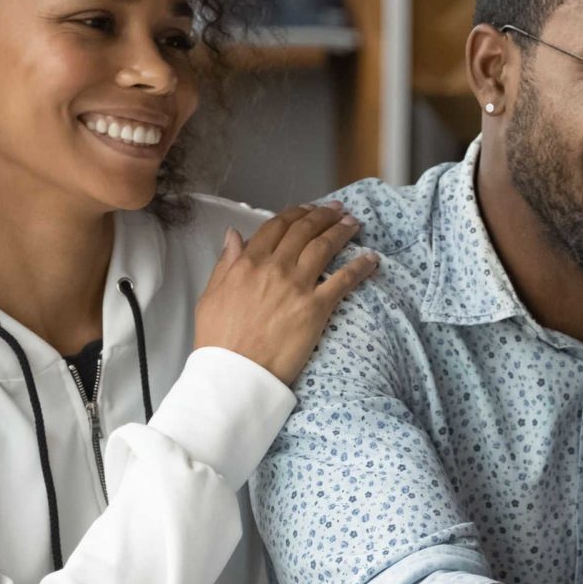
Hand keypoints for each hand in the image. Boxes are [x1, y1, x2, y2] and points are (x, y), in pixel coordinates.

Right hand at [193, 203, 377, 384]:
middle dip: (324, 216)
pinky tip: (371, 258)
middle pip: (304, 231)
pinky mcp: (316, 308)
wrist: (235, 374)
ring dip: (342, 231)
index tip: (308, 209)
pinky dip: (360, 266)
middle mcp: (274, 268)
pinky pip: (343, 280)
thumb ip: (226, 263)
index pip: (276, 226)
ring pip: (325, 247)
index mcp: (247, 263)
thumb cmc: (219, 340)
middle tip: (337, 210)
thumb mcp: (211, 296)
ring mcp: (297, 287)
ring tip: (354, 224)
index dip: (296, 214)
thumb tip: (234, 235)